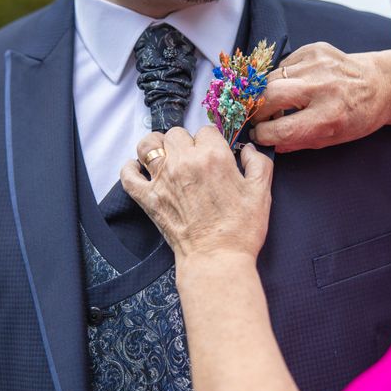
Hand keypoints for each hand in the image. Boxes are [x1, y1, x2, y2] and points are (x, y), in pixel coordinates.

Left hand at [120, 126, 273, 260]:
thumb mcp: (262, 192)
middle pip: (177, 134)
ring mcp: (162, 179)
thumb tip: (247, 149)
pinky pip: (128, 174)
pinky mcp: (148, 198)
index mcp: (213, 157)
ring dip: (156, 146)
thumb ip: (258, 162)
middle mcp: (184, 162)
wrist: (217, 259)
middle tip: (193, 158)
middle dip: (186, 142)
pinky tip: (139, 169)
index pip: (206, 131)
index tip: (214, 153)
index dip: (212, 141)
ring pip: (149, 145)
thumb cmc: (241, 229)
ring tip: (164, 155)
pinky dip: (131, 168)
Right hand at [250, 42, 390, 152]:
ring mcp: (318, 64)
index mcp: (329, 116)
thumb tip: (269, 143)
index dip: (263, 135)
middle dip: (257, 112)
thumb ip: (298, 142)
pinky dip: (281, 78)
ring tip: (276, 104)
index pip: (280, 129)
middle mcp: (322, 87)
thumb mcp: (331, 139)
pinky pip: (283, 65)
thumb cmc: (358, 117)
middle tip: (260, 119)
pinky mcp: (314, 49)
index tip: (259, 136)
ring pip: (272, 78)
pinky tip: (292, 86)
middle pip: (269, 96)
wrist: (381, 85)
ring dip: (267, 94)